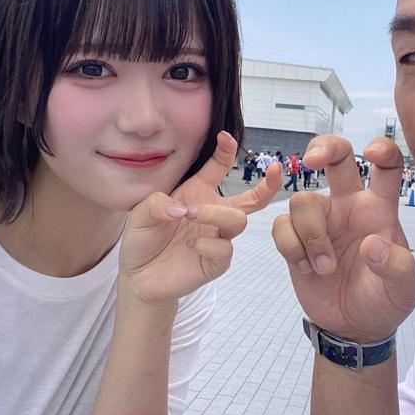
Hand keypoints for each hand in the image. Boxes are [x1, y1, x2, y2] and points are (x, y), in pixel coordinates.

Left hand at [120, 131, 281, 304]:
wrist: (139, 276)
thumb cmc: (144, 239)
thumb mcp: (140, 214)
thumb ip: (156, 204)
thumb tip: (181, 209)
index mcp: (198, 194)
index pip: (218, 169)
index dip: (226, 152)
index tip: (225, 137)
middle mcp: (213, 214)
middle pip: (252, 199)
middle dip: (268, 185)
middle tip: (275, 171)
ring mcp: (217, 238)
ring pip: (237, 220)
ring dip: (215, 214)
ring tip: (190, 215)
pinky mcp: (215, 262)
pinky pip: (225, 250)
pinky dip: (207, 245)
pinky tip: (189, 246)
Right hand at [272, 135, 414, 342]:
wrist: (355, 328)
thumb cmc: (385, 300)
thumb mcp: (404, 289)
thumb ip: (396, 266)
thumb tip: (371, 245)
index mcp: (379, 209)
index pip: (387, 166)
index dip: (383, 149)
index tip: (371, 152)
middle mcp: (349, 206)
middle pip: (336, 157)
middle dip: (322, 147)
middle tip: (311, 161)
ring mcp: (321, 221)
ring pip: (302, 200)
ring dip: (310, 235)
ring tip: (325, 269)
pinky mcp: (296, 240)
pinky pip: (281, 226)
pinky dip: (291, 247)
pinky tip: (306, 269)